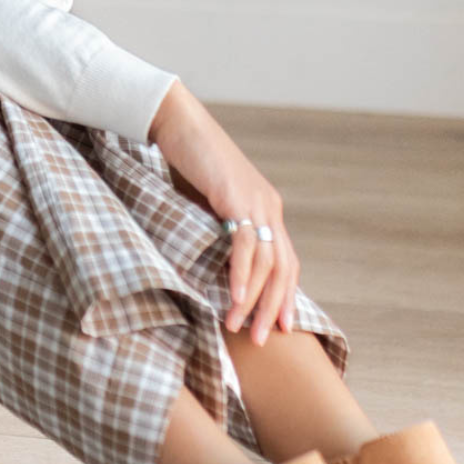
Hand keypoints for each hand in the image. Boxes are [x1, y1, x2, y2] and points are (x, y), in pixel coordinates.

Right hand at [150, 85, 302, 345]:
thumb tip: (209, 265)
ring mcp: (256, 202)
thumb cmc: (186, 162)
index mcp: (266, 209)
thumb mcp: (207, 205)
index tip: (280, 327)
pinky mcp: (235, 197)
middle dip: (274, 307)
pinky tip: (235, 296)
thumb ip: (217, 230)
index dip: (285, 296)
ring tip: (239, 326)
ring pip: (266, 261)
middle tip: (263, 339)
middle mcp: (269, 207)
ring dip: (254, 298)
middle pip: (284, 268)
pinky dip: (242, 272)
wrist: (177, 123)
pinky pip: (244, 243)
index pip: (286, 262)